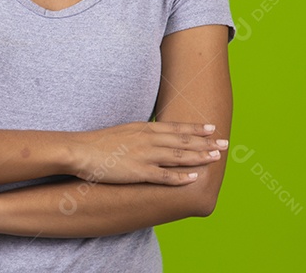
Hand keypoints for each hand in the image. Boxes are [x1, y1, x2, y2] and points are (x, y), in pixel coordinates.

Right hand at [68, 121, 227, 184]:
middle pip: (183, 141)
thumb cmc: (99, 143)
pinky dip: (180, 176)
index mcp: (144, 129)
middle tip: (225, 143)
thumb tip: (153, 137)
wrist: (80, 150)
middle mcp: (148, 139)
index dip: (196, 129)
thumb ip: (141, 134)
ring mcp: (144, 155)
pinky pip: (163, 175)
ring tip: (216, 158)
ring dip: (199, 157)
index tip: (212, 129)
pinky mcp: (137, 172)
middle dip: (206, 143)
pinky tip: (194, 177)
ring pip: (178, 156)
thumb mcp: (124, 131)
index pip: (176, 128)